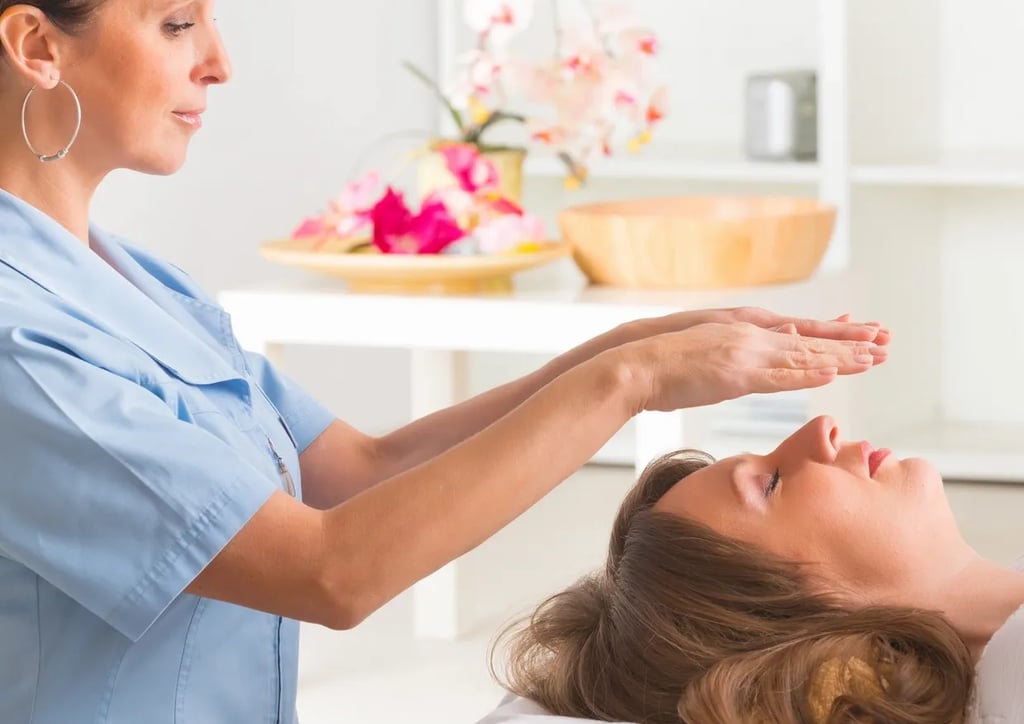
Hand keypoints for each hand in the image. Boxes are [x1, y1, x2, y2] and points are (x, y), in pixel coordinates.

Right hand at [617, 322, 886, 412]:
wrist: (638, 363)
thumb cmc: (666, 365)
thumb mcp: (709, 356)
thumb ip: (736, 358)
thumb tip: (754, 369)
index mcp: (744, 331)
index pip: (799, 332)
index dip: (832, 334)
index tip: (862, 333)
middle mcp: (751, 335)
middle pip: (810, 340)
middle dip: (850, 342)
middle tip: (886, 341)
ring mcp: (745, 353)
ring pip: (803, 355)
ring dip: (841, 357)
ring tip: (874, 358)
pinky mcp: (736, 374)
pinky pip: (780, 376)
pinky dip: (808, 374)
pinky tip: (832, 374)